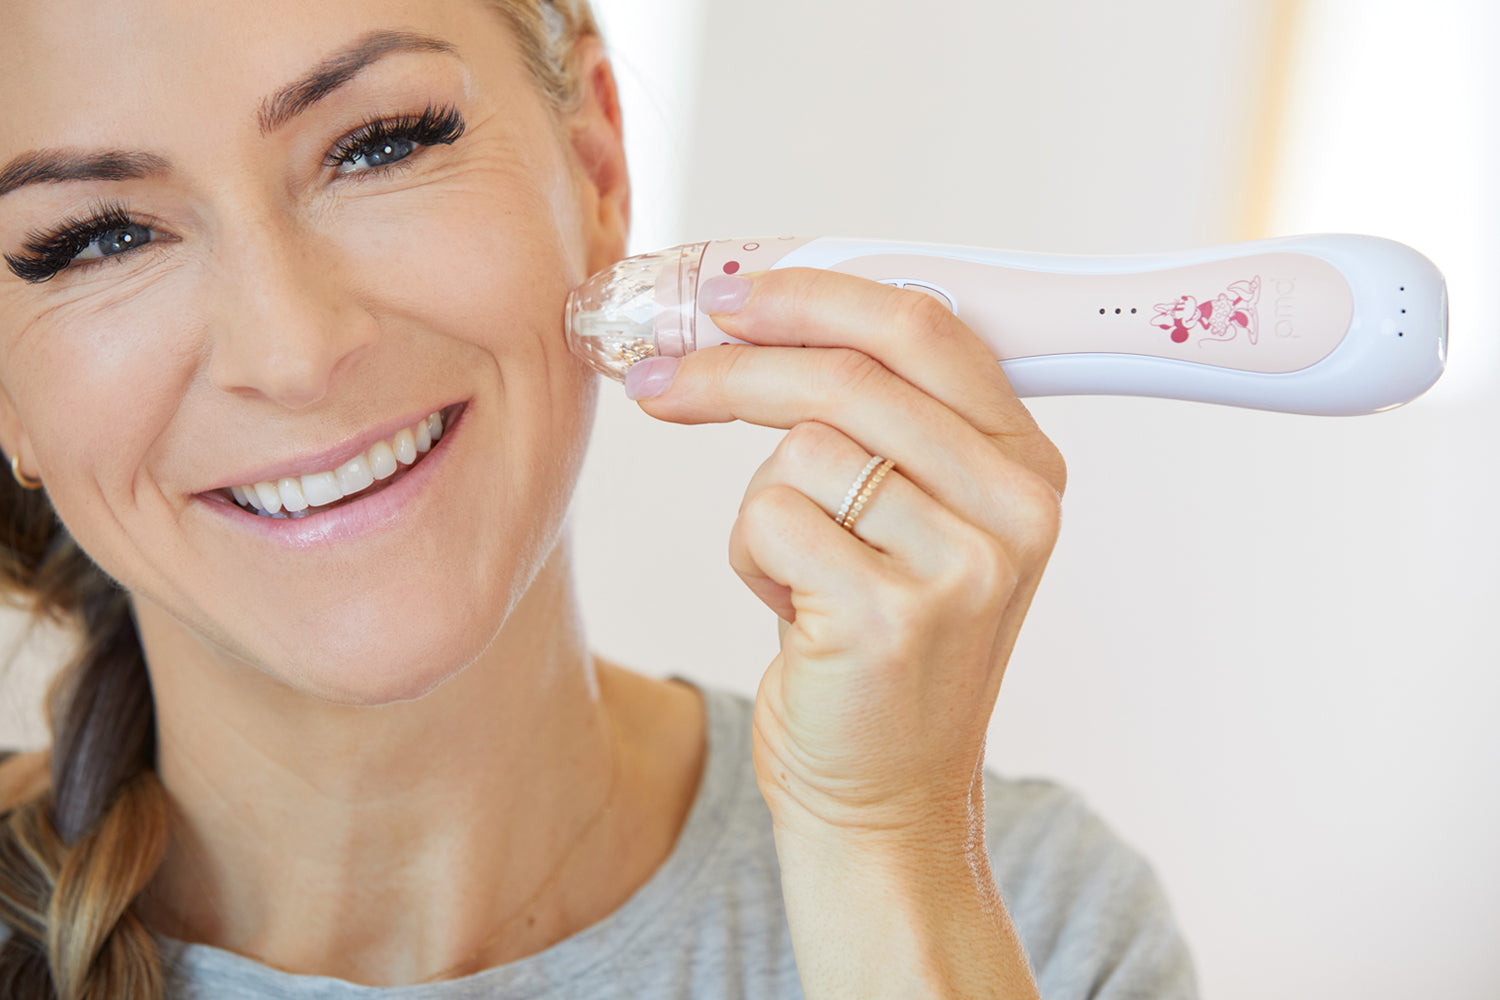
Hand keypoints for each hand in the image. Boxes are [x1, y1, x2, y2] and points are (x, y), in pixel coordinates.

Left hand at [629, 268, 1066, 845]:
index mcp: (1028, 464)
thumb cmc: (880, 651)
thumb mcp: (918, 523)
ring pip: (800, 447)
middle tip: (658, 378)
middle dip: (734, 367)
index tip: (732, 297)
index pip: (925, 327)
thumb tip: (753, 307)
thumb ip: (882, 421)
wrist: (886, 799)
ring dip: (762, 504)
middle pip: (848, 375)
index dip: (816, 294)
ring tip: (797, 568)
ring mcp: (961, 564)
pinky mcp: (889, 616)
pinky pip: (768, 518)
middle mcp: (1015, 507)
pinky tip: (792, 611)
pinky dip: (751, 558)